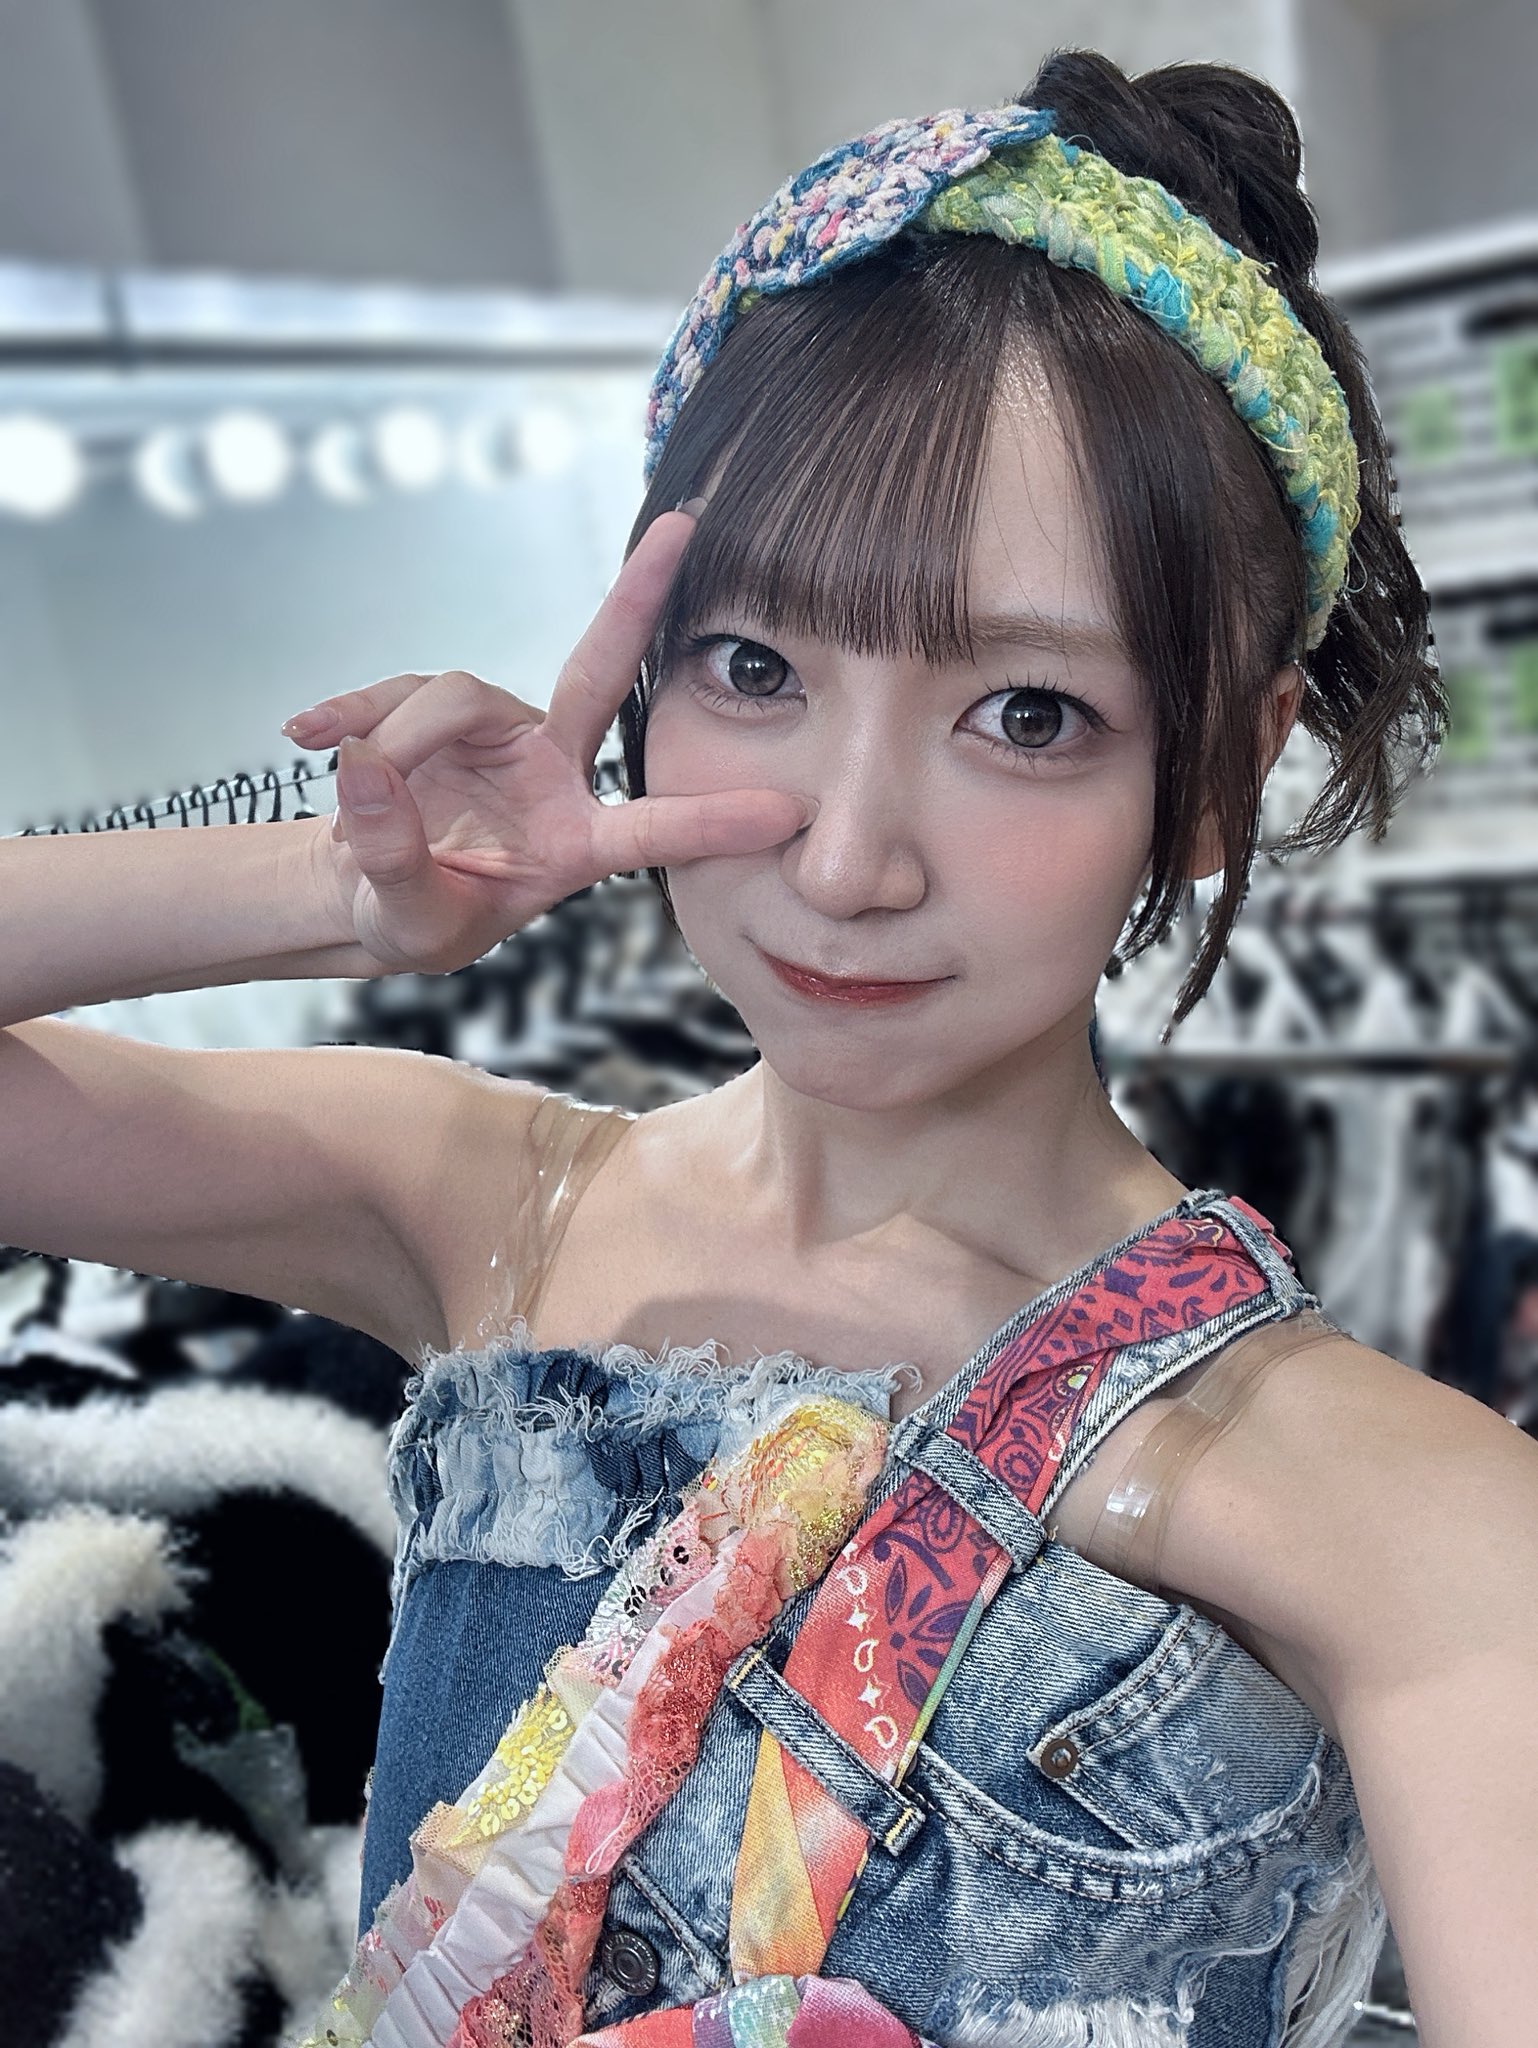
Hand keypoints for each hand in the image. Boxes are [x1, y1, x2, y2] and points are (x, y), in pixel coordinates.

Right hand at [282, 508, 813, 974]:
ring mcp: (500, 736)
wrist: (366, 894)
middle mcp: (551, 775)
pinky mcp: (442, 713)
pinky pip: (395, 695)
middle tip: (684, 527)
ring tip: (351, 805)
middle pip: (597, 672)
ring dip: (392, 745)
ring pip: (454, 697)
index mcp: (574, 845)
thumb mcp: (406, 920)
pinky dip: (348, 713)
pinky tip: (305, 736)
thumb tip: (367, 772)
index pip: (650, 829)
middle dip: (637, 599)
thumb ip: (394, 860)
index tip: (786, 811)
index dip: (712, 819)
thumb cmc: (417, 918)